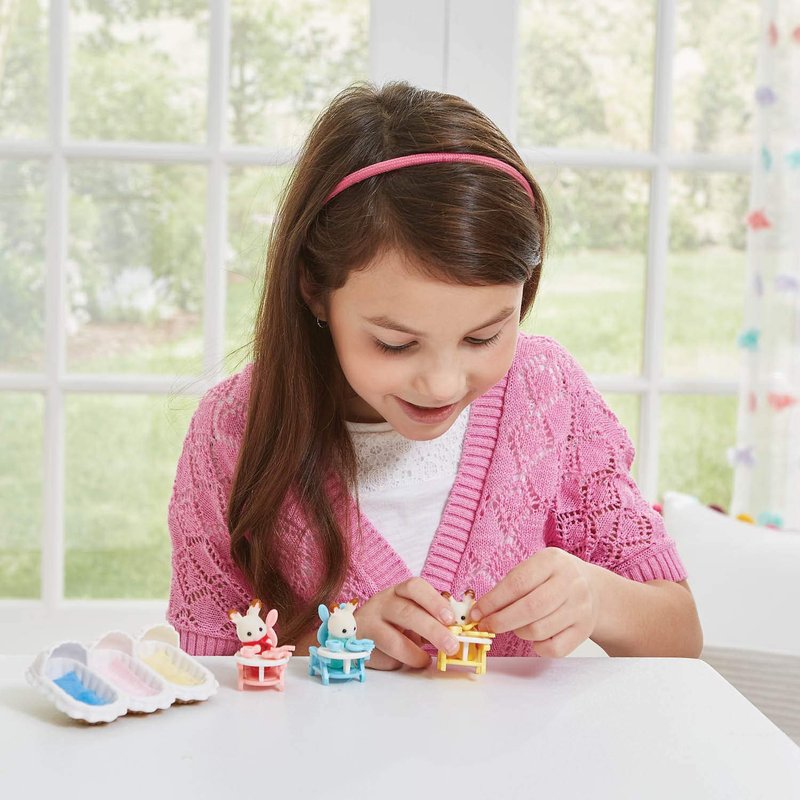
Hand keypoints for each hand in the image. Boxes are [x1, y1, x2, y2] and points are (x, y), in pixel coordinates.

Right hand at [355, 577, 459, 669]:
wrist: (358, 633)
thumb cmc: (394, 623)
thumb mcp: (414, 615)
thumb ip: (433, 620)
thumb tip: (459, 633)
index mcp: (400, 592)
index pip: (415, 587)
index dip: (433, 601)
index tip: (450, 618)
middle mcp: (383, 603)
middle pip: (406, 612)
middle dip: (432, 629)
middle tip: (451, 645)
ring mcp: (370, 624)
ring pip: (392, 638)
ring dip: (415, 652)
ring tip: (429, 660)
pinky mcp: (363, 645)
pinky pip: (384, 656)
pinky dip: (402, 660)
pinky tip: (413, 662)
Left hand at [470, 547, 598, 656]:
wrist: (594, 589)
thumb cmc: (553, 579)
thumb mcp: (534, 568)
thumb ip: (509, 586)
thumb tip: (480, 611)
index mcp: (552, 560)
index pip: (518, 583)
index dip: (493, 601)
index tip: (476, 613)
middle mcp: (570, 582)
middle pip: (530, 608)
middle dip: (501, 621)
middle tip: (485, 625)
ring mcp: (580, 607)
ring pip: (539, 630)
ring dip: (518, 632)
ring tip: (516, 625)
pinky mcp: (584, 630)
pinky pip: (554, 649)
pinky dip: (537, 646)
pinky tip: (535, 636)